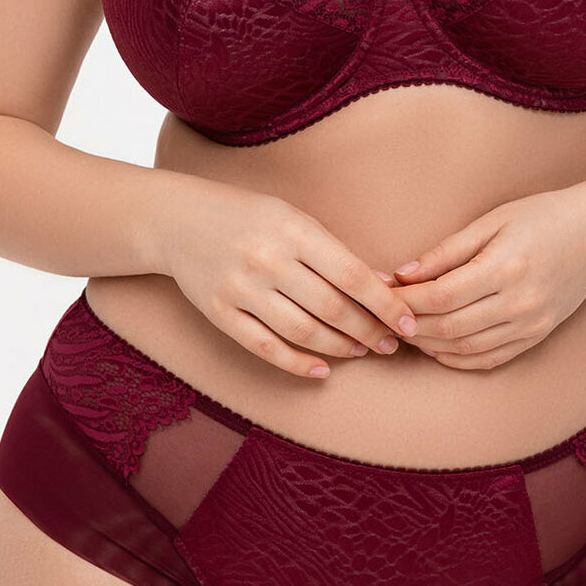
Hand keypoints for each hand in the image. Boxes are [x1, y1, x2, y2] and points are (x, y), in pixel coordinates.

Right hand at [155, 177, 416, 380]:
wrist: (177, 220)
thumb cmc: (247, 216)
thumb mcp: (294, 219)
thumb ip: (334, 252)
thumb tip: (383, 284)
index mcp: (293, 231)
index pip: (352, 276)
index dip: (386, 304)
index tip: (409, 323)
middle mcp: (267, 260)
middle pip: (332, 309)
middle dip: (369, 331)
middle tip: (390, 343)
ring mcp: (241, 289)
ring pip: (303, 332)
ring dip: (339, 348)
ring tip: (360, 351)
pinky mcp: (220, 313)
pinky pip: (265, 347)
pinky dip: (297, 363)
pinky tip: (321, 370)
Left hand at [388, 186, 585, 370]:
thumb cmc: (541, 217)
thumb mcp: (492, 221)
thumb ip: (446, 251)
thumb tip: (401, 274)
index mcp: (505, 268)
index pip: (440, 297)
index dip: (405, 300)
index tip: (381, 292)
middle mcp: (519, 303)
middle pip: (448, 327)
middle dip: (409, 325)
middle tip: (384, 316)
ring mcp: (531, 324)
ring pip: (465, 349)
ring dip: (428, 345)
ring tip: (404, 330)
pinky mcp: (537, 335)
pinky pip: (490, 359)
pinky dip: (457, 359)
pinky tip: (436, 348)